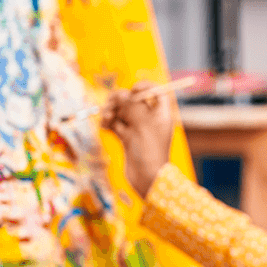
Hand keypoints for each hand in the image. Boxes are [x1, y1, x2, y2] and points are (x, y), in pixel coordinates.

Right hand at [100, 82, 173, 197]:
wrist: (147, 179)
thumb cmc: (149, 150)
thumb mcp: (142, 124)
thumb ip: (131, 105)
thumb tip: (121, 93)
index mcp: (161, 114)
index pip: (156, 92)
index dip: (144, 87)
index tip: (133, 89)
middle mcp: (150, 119)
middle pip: (134, 101)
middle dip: (121, 100)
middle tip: (111, 103)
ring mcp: (138, 129)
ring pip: (123, 112)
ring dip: (112, 111)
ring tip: (106, 117)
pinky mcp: (128, 139)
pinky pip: (117, 125)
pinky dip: (110, 123)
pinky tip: (105, 126)